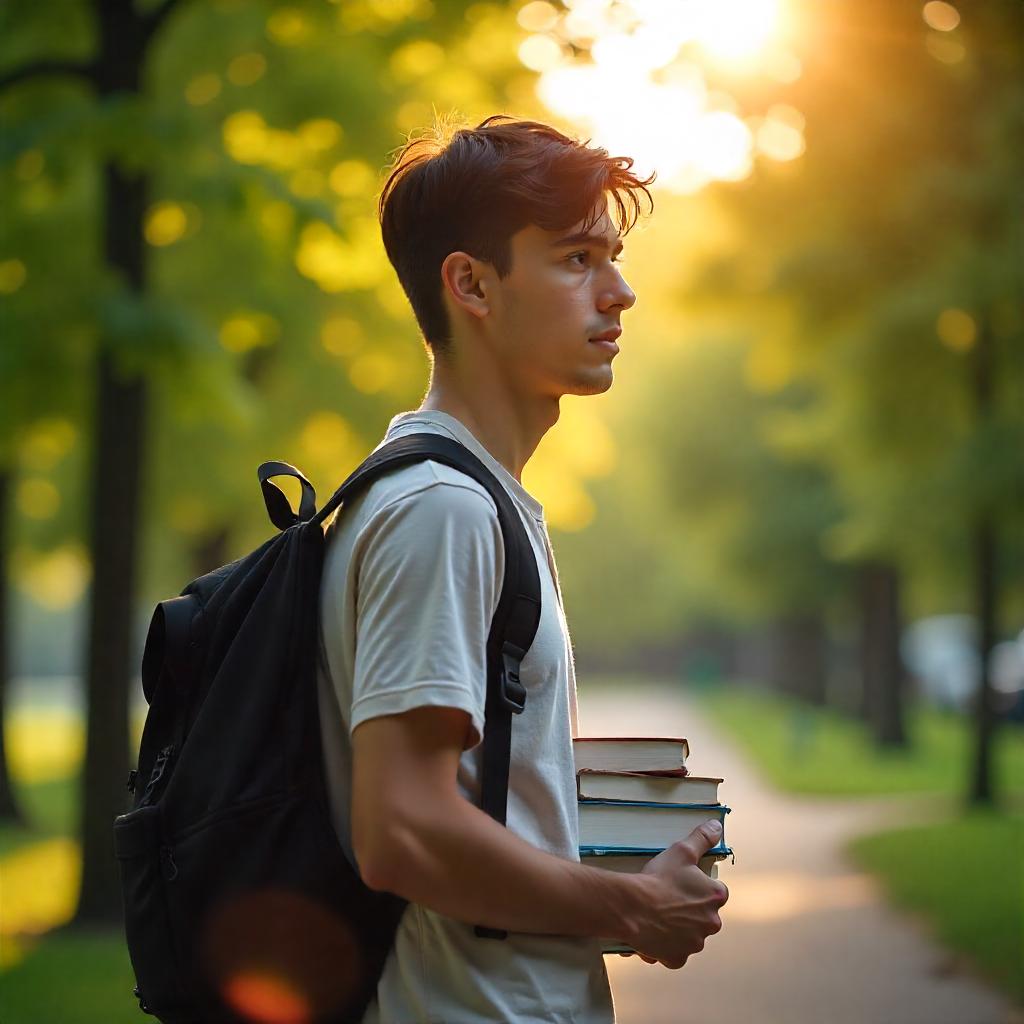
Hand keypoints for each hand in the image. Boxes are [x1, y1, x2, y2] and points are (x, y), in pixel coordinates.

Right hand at [628, 820, 728, 969]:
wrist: (634, 906)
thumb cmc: (659, 879)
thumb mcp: (682, 851)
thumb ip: (702, 838)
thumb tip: (716, 826)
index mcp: (716, 897)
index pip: (716, 892)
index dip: (699, 887)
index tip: (683, 884)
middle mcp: (711, 923)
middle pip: (704, 915)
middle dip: (689, 909)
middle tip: (668, 899)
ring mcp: (694, 943)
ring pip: (689, 934)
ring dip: (678, 927)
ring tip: (658, 914)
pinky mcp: (677, 958)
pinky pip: (675, 952)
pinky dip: (666, 946)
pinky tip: (654, 932)